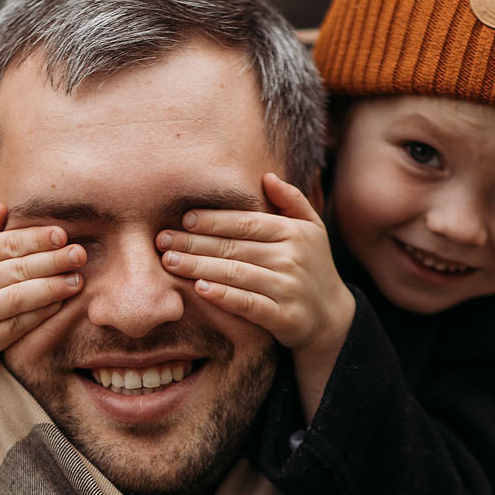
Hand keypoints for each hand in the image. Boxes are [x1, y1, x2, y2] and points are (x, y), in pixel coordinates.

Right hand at [0, 204, 84, 370]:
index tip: (62, 235)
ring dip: (51, 288)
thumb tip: (2, 207)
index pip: (6, 244)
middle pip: (16, 270)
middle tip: (79, 254)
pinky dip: (42, 312)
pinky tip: (61, 301)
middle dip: (51, 262)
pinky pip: (19, 324)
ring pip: (19, 298)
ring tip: (77, 280)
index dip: (36, 239)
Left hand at [156, 173, 353, 353]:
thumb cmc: (313, 267)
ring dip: (199, 266)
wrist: (332, 317)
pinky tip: (200, 289)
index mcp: (294, 232)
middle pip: (234, 246)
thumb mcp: (312, 229)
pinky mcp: (284, 318)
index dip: (213, 219)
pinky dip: (224, 296)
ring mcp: (288, 288)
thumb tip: (267, 176)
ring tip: (170, 262)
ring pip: (236, 273)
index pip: (246, 222)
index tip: (184, 218)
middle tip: (162, 240)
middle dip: (194, 242)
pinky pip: (248, 305)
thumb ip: (292, 200)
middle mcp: (291, 257)